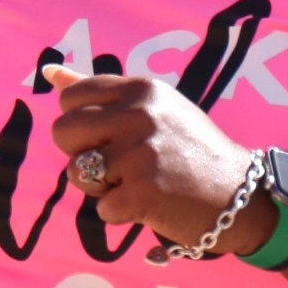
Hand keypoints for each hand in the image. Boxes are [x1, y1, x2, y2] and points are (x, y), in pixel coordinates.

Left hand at [46, 74, 268, 250]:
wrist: (239, 194)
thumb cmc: (191, 151)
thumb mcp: (154, 107)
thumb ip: (100, 91)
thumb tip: (49, 72)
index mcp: (141, 90)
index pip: (70, 98)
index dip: (80, 124)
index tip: (109, 137)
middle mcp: (140, 115)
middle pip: (62, 132)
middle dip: (80, 154)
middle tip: (116, 166)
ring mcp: (141, 153)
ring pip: (76, 172)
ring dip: (99, 188)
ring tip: (136, 185)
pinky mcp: (144, 192)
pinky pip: (101, 208)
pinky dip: (120, 215)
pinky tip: (148, 205)